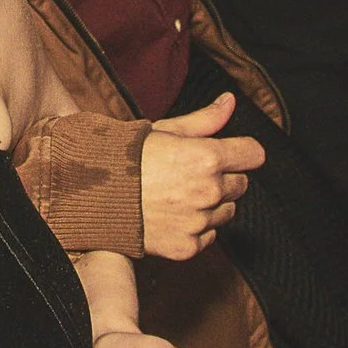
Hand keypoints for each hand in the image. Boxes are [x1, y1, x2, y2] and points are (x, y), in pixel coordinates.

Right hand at [139, 91, 265, 260]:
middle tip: (191, 173)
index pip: (253, 154)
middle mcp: (208, 192)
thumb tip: (230, 101)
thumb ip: (206, 119)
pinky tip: (172, 215)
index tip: (230, 152)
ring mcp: (199, 222)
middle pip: (241, 184)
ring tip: (178, 195)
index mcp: (207, 158)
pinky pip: (210, 235)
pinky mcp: (188, 246)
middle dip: (223, 177)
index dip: (241, 151)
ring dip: (212, 204)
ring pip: (227, 211)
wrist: (93, 195)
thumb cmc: (127, 158)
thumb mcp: (167, 130)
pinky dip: (197, 227)